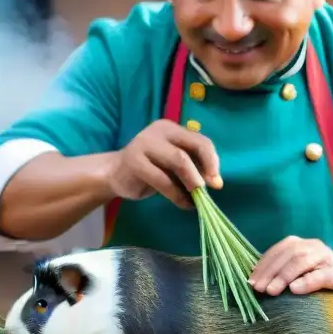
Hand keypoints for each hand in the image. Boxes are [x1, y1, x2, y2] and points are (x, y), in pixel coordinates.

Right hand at [106, 119, 222, 209]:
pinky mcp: (134, 161)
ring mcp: (145, 143)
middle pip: (191, 149)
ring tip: (196, 199)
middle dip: (204, 172)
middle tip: (208, 191)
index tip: (217, 182)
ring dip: (191, 183)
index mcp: (172, 129)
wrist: (115, 174)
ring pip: (178, 161)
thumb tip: (216, 182)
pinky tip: (183, 204)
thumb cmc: (150, 170)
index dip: (213, 161)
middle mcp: (159, 131)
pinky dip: (176, 194)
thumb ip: (193, 167)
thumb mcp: (174, 165)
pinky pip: (162, 179)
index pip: (200, 141)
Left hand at [249, 236, 332, 300]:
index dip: (263, 265)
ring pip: (301, 261)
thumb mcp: (301, 271)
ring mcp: (326, 258)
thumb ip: (283, 271)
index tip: (250, 281)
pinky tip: (294, 290)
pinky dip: (306, 282)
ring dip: (284, 276)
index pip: (278, 251)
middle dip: (270, 271)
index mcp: (301, 244)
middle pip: (288, 254)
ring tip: (271, 291)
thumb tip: (257, 281)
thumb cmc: (323, 277)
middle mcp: (313, 246)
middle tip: (258, 288)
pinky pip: (320, 275)